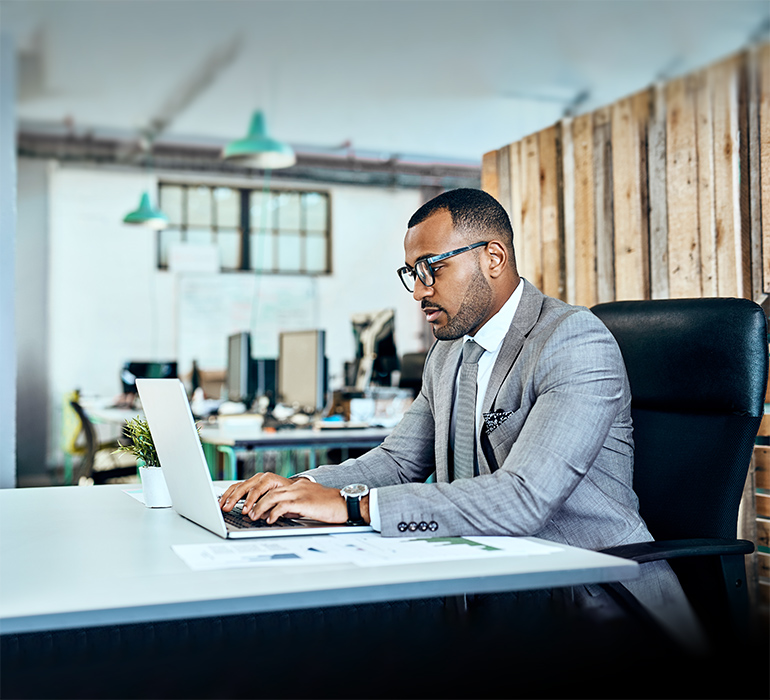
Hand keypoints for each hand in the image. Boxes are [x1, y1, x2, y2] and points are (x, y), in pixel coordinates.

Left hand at [219, 473, 350, 524]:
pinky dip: (274, 512)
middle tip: (236, 509)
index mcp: (291, 485)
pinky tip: (268, 520)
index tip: (233, 501)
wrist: (345, 504)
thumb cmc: (326, 506)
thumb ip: (288, 505)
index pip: (262, 483)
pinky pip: (284, 505)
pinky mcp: (304, 501)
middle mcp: (293, 485)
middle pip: (263, 486)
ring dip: (258, 507)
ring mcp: (298, 492)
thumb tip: (269, 513)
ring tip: (251, 516)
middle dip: (246, 497)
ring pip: (271, 495)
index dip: (246, 491)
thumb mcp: (304, 503)